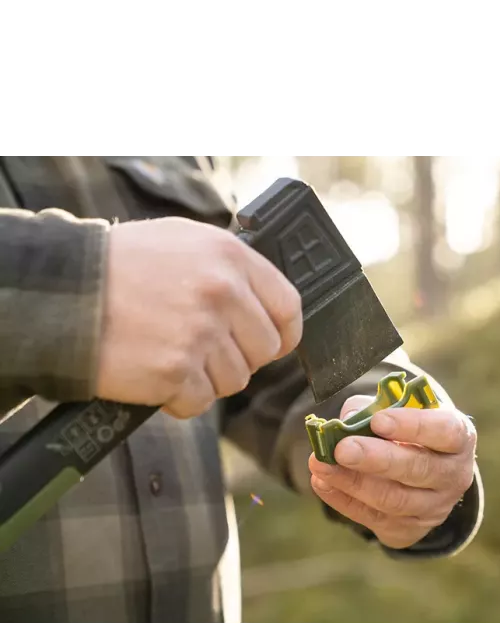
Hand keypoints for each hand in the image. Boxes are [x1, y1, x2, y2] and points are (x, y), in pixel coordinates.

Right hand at [97, 217, 301, 418]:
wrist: (66, 293)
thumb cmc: (122, 266)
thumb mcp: (183, 241)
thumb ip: (230, 267)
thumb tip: (264, 302)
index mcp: (230, 257)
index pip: (288, 307)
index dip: (283, 333)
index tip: (272, 343)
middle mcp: (222, 294)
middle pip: (263, 351)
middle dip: (237, 357)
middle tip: (201, 348)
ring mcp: (200, 334)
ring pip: (234, 380)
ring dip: (205, 377)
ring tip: (170, 353)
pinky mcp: (176, 371)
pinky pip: (200, 402)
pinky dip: (179, 398)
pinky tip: (156, 373)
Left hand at [309, 394, 476, 549]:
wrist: (422, 470)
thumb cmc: (408, 429)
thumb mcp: (400, 409)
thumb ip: (373, 408)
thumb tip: (347, 419)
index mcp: (459, 437)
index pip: (445, 432)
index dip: (412, 426)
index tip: (377, 421)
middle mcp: (453, 475)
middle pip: (417, 470)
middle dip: (376, 459)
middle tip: (342, 449)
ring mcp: (433, 508)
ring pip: (393, 500)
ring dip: (352, 482)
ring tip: (319, 464)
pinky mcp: (409, 530)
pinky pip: (373, 518)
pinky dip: (343, 500)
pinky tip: (321, 482)